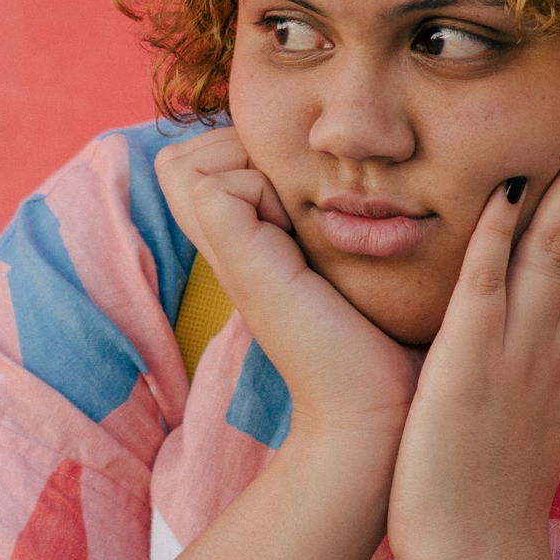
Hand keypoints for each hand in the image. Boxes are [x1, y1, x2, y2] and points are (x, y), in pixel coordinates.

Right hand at [156, 126, 418, 443]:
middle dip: (234, 147)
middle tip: (292, 194)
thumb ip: (327, 222)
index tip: (297, 192)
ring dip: (247, 165)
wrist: (375, 412)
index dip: (239, 150)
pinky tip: (300, 235)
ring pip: (185, 162)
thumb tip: (354, 168)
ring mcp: (227, 259)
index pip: (196, 159)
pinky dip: (261, 188)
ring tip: (296, 214)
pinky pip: (216, 187)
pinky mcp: (242, 268)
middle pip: (178, 158)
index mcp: (246, 243)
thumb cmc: (381, 343)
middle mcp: (225, 248)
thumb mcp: (346, 261)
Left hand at [388, 98, 559, 559]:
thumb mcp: (527, 415)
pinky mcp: (468, 367)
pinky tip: (505, 184)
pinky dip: (496, 235)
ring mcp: (517, 353)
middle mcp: (554, 344)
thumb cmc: (491, 498)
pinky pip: (485, 287)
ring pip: (556, 249)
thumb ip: (535, 361)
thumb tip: (542, 325)